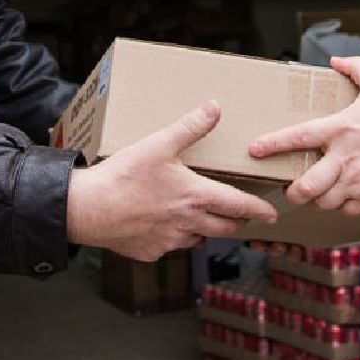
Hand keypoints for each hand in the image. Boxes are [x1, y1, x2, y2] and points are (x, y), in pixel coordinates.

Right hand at [67, 100, 277, 261]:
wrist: (88, 210)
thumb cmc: (123, 177)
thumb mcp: (158, 144)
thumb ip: (190, 127)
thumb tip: (214, 108)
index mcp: (195, 196)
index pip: (239, 206)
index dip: (258, 210)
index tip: (271, 214)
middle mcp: (188, 223)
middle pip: (224, 227)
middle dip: (235, 221)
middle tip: (239, 215)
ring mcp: (170, 241)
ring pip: (198, 238)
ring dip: (203, 229)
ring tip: (198, 216)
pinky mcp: (151, 251)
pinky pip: (170, 246)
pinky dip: (172, 237)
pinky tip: (159, 223)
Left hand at [247, 55, 359, 214]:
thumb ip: (356, 70)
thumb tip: (335, 61)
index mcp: (341, 129)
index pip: (298, 137)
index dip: (274, 144)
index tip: (255, 150)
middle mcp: (345, 159)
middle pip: (306, 187)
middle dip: (294, 192)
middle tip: (292, 188)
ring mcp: (359, 181)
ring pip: (324, 202)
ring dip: (319, 199)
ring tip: (321, 190)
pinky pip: (347, 210)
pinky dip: (343, 205)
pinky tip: (346, 194)